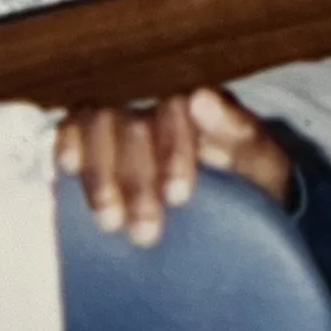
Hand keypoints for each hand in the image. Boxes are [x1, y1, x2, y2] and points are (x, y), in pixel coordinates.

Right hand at [53, 88, 294, 246]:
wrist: (241, 215)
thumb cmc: (253, 185)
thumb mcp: (264, 167)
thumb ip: (243, 135)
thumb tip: (201, 97)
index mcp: (201, 108)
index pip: (176, 110)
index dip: (172, 150)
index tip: (178, 197)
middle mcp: (157, 108)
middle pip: (133, 124)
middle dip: (136, 180)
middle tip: (145, 233)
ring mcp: (124, 122)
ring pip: (98, 123)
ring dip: (100, 174)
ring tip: (110, 222)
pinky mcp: (93, 142)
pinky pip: (70, 128)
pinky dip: (66, 144)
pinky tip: (65, 170)